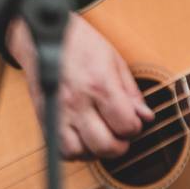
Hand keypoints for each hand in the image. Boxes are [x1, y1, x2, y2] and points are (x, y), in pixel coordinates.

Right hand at [7, 13, 152, 159]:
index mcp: (99, 84)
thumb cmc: (81, 44)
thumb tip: (145, 118)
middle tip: (119, 133)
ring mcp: (58, 111)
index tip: (132, 119)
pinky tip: (82, 137)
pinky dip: (73, 150)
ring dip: (94, 151)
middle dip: (119, 145)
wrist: (44, 35)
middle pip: (105, 146)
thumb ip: (131, 93)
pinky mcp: (44, 117)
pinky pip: (59, 149)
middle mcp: (77, 102)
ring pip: (79, 153)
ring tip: (99, 136)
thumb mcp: (114, 60)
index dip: (135, 127)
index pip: (126, 125)